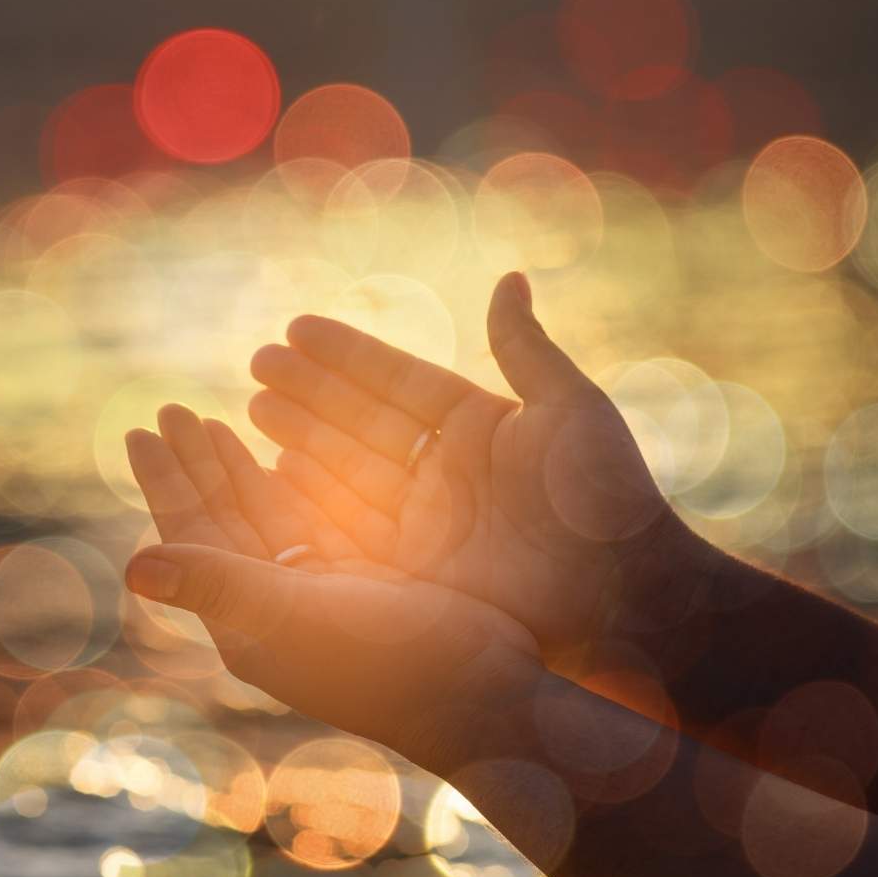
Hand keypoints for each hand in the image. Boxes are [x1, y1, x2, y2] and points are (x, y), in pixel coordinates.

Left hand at [123, 410, 540, 772]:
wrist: (484, 700)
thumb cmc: (391, 664)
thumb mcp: (296, 616)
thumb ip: (216, 583)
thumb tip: (128, 567)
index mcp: (246, 623)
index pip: (192, 537)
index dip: (166, 481)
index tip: (140, 428)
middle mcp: (274, 611)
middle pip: (221, 522)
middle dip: (197, 465)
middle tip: (171, 410)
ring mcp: (319, 599)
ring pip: (265, 518)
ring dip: (239, 470)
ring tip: (214, 422)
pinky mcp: (364, 587)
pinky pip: (314, 524)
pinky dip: (295, 486)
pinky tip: (284, 454)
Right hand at [247, 272, 681, 660]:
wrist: (627, 598)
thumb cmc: (606, 499)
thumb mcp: (569, 407)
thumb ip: (524, 346)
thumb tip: (510, 277)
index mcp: (478, 426)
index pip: (397, 381)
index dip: (346, 355)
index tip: (294, 327)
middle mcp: (444, 472)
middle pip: (361, 422)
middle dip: (308, 393)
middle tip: (256, 363)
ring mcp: (426, 523)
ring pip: (346, 469)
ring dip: (299, 437)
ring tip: (250, 406)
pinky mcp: (414, 572)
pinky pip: (350, 527)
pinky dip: (311, 499)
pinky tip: (272, 470)